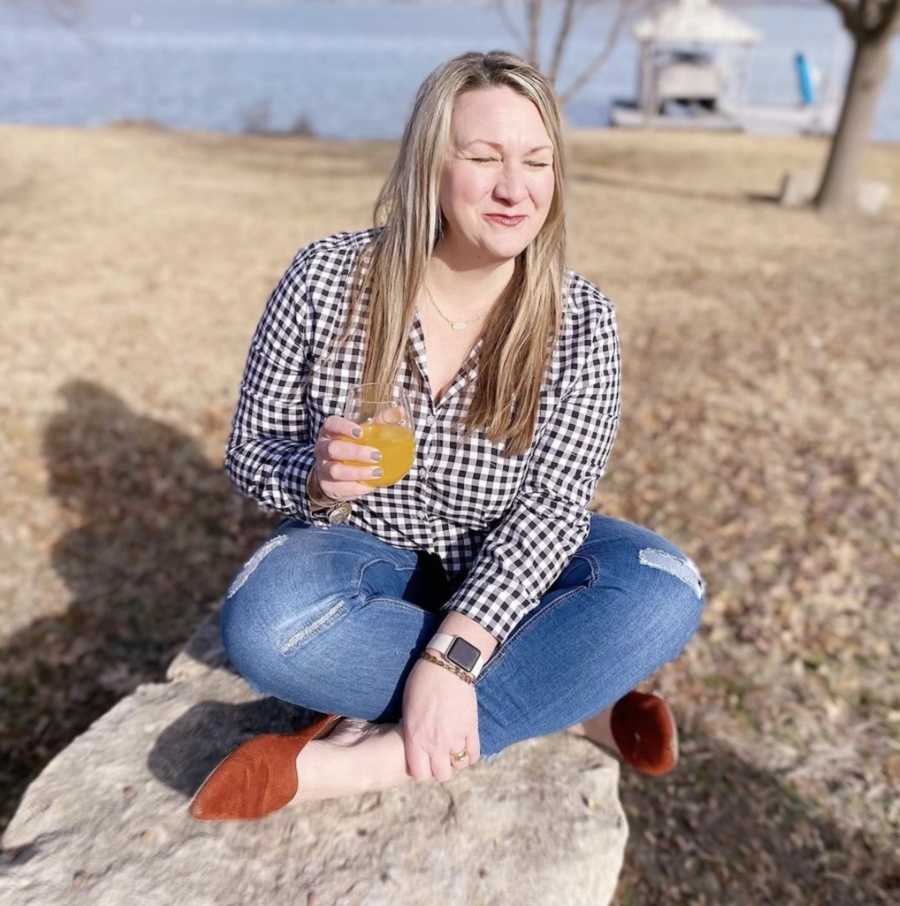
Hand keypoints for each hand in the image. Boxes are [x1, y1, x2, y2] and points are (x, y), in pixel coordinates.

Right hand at [312, 415, 382, 502]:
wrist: (335, 474)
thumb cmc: (352, 446)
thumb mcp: (364, 432)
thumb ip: (381, 421)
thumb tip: (400, 411)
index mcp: (330, 431)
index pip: (331, 424)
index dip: (344, 427)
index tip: (360, 432)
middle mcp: (323, 448)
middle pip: (333, 448)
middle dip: (355, 452)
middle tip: (377, 455)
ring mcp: (323, 468)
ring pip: (336, 471)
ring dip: (358, 472)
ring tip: (377, 472)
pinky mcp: (327, 486)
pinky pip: (339, 488)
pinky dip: (356, 488)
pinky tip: (369, 486)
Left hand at [401, 654, 479, 782]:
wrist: (446, 666)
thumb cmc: (421, 682)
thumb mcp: (408, 709)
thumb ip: (412, 730)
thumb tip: (415, 741)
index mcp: (416, 738)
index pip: (418, 773)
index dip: (421, 770)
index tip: (422, 762)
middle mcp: (436, 743)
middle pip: (441, 775)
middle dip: (439, 769)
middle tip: (439, 759)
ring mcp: (455, 737)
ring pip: (458, 765)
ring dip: (455, 760)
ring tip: (452, 750)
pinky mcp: (471, 728)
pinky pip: (474, 754)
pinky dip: (470, 755)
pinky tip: (466, 748)